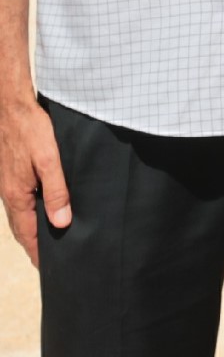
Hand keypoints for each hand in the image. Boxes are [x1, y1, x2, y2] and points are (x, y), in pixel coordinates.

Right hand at [0, 98, 69, 266]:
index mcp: (17, 196)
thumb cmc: (32, 131)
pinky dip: (29, 214)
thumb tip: (61, 222)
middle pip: (21, 229)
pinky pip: (20, 202)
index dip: (39, 252)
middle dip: (34, 246)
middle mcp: (9, 194)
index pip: (28, 234)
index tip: (49, 268)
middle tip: (49, 261)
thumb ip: (56, 191)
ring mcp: (9, 184)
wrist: (12, 108)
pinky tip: (40, 211)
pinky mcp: (12, 174)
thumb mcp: (49, 161)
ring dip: (31, 231)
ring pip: (19, 216)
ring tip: (46, 242)